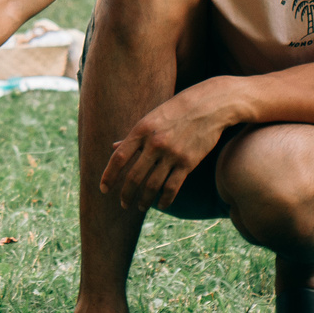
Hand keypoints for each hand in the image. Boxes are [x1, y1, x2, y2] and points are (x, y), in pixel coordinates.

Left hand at [98, 82, 229, 209]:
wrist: (209, 106)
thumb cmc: (177, 110)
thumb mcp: (151, 117)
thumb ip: (133, 135)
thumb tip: (114, 148)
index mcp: (141, 130)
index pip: (119, 158)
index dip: (109, 176)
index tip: (103, 189)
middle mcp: (154, 143)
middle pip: (134, 177)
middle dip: (126, 194)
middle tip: (123, 204)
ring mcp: (172, 154)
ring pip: (152, 186)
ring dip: (144, 200)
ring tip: (140, 207)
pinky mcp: (188, 162)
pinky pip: (172, 187)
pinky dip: (164, 200)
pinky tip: (160, 205)